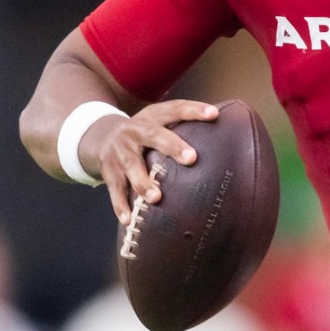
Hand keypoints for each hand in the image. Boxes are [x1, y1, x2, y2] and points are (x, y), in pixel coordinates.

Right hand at [79, 99, 218, 222]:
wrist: (100, 135)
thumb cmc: (145, 134)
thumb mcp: (160, 123)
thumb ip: (185, 128)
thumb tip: (229, 137)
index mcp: (152, 117)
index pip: (176, 109)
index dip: (194, 111)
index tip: (214, 114)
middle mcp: (134, 131)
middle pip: (154, 136)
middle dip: (172, 146)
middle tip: (192, 158)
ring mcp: (119, 152)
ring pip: (131, 166)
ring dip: (143, 182)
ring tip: (156, 198)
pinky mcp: (108, 171)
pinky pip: (114, 190)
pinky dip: (120, 205)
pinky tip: (128, 220)